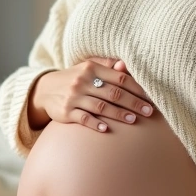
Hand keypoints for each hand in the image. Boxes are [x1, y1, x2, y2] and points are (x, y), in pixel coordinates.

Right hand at [30, 57, 154, 133]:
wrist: (45, 90)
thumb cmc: (74, 78)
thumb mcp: (88, 68)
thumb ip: (108, 66)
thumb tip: (126, 65)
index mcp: (91, 68)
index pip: (119, 78)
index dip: (137, 88)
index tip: (150, 97)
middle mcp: (82, 82)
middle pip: (113, 93)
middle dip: (133, 103)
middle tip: (149, 111)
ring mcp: (74, 98)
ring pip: (101, 107)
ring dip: (119, 114)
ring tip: (133, 120)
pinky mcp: (66, 112)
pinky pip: (83, 119)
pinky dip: (95, 124)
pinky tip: (106, 129)